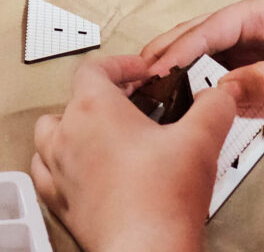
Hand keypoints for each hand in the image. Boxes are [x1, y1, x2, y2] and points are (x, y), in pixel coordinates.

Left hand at [32, 55, 233, 251]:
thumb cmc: (163, 199)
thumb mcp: (200, 141)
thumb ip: (213, 108)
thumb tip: (219, 95)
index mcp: (94, 108)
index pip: (94, 68)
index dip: (119, 64)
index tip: (140, 72)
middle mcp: (68, 132)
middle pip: (74, 98)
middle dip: (103, 98)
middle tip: (132, 108)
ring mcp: (57, 167)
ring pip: (50, 132)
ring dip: (72, 127)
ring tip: (101, 135)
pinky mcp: (59, 200)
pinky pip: (44, 171)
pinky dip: (58, 164)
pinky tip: (79, 169)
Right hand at [141, 0, 263, 119]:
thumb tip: (222, 87)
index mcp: (257, 13)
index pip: (208, 28)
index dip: (180, 47)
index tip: (158, 66)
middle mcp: (244, 25)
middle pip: (193, 34)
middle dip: (164, 51)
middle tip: (136, 73)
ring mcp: (241, 47)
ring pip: (196, 52)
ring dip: (171, 66)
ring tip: (145, 82)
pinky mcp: (243, 70)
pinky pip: (208, 73)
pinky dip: (188, 82)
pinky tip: (172, 94)